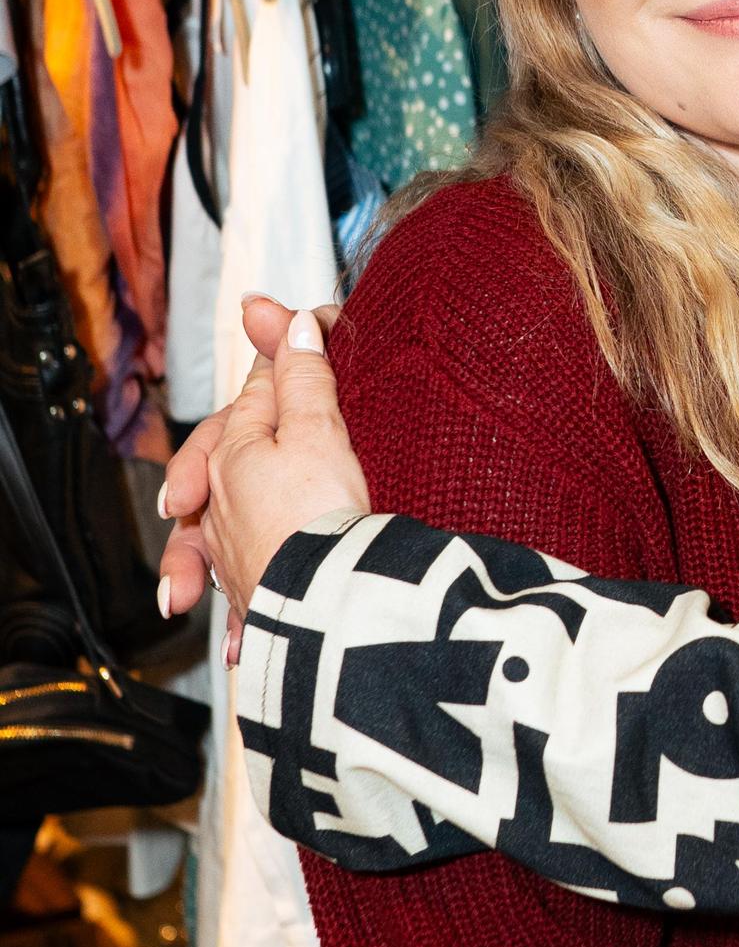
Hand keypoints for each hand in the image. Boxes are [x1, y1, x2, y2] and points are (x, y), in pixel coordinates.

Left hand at [157, 297, 364, 653]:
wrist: (325, 609)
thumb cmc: (321, 519)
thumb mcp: (318, 430)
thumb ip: (303, 376)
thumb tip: (292, 322)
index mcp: (232, 452)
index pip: (256, 392)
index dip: (287, 361)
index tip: (314, 333)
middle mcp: (220, 502)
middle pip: (221, 457)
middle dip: (230, 440)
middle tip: (253, 416)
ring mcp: (232, 551)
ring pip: (212, 528)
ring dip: (206, 534)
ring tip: (206, 530)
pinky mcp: (253, 596)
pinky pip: (236, 590)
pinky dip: (233, 601)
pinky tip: (230, 624)